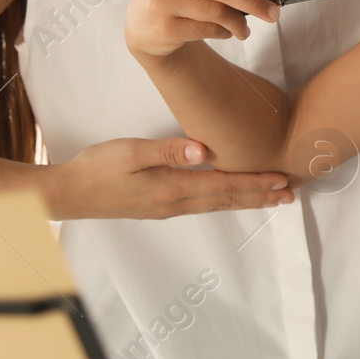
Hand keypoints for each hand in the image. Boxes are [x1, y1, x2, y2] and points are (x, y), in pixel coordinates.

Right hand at [44, 135, 294, 219]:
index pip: (224, 186)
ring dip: (246, 200)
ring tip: (272, 198)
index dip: (256, 183)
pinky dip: (225, 200)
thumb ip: (168, 150)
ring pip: (217, 204)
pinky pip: (203, 204)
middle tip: (291, 194)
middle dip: (261, 196)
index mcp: (171, 189)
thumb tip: (203, 150)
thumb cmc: (97, 169)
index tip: (283, 180)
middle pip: (227, 199)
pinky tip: (231, 197)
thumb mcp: (130, 152)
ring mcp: (168, 208)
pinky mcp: (160, 206)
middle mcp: (175, 203)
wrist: (68, 194)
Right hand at [126, 0, 280, 58]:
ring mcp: (159, 2)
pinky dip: (224, 32)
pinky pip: (206, 29)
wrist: (141, 27)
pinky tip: (226, 32)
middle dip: (252, 0)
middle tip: (273, 12)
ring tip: (245, 29)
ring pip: (215, 11)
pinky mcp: (163, 28)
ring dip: (239, 22)